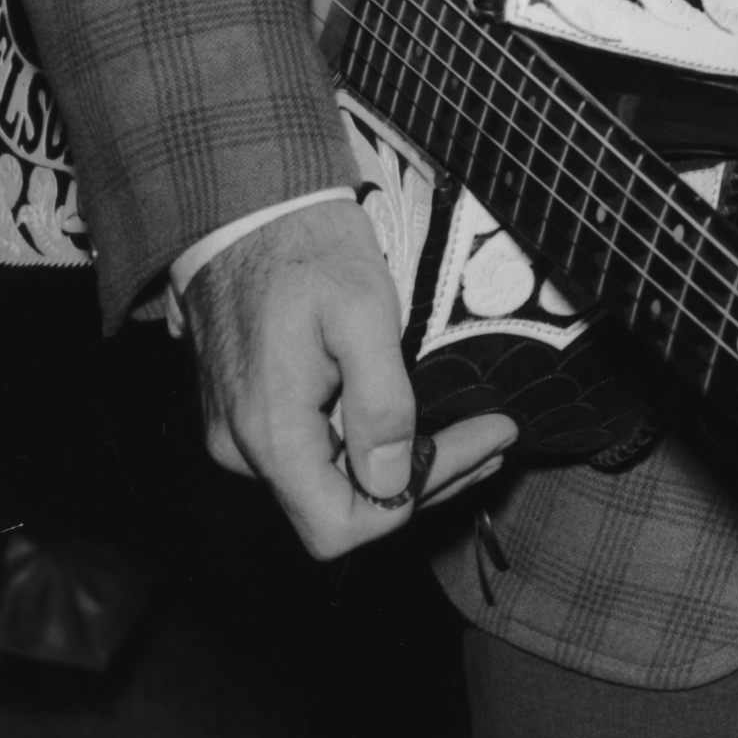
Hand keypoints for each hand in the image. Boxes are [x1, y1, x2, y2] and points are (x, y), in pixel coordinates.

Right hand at [182, 196, 517, 560]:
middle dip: (428, 481)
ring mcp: (241, 437)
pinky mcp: (249, 418)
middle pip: (342, 511)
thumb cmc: (307, 251)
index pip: (340, 525)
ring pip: (332, 486)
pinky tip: (418, 429)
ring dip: (406, 470)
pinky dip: (371, 449)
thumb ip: (380, 400)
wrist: (245, 212)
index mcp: (269, 433)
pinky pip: (316, 456)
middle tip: (496, 438)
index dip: (417, 497)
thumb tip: (391, 481)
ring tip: (476, 436)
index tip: (482, 445)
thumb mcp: (361, 312)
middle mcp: (243, 451)